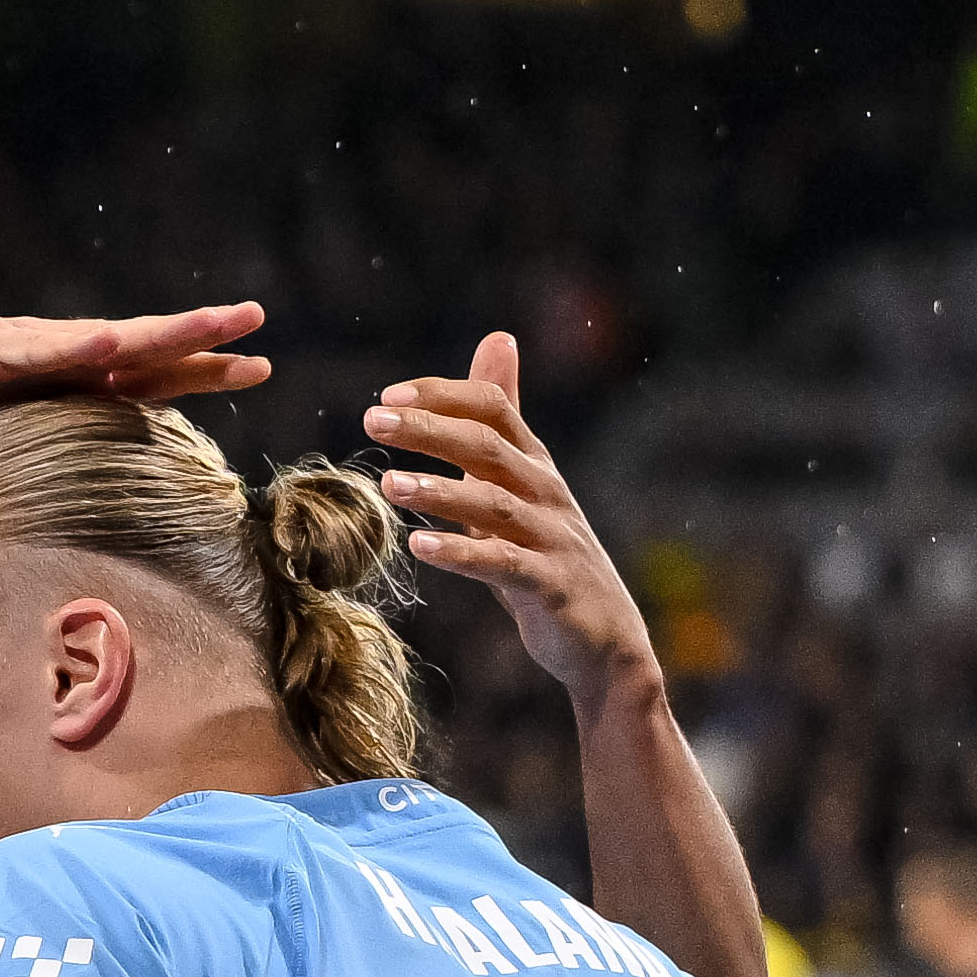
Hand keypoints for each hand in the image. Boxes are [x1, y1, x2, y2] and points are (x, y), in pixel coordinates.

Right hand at [0, 304, 271, 446]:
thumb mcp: (30, 443)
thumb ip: (74, 458)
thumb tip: (119, 508)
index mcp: (82, 378)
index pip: (157, 371)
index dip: (207, 367)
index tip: (261, 367)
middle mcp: (65, 354)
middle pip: (145, 343)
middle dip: (200, 331)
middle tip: (254, 319)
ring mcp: (28, 347)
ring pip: (103, 338)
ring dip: (154, 330)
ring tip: (200, 323)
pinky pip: (35, 351)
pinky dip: (72, 346)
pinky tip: (108, 343)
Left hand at [367, 335, 658, 714]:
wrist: (603, 639)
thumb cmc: (548, 554)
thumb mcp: (521, 482)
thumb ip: (501, 420)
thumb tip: (496, 338)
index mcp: (535, 465)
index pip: (493, 409)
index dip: (443, 396)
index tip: (386, 395)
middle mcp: (547, 492)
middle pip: (488, 446)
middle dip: (430, 429)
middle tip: (374, 419)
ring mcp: (552, 538)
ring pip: (493, 503)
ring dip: (438, 491)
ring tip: (387, 484)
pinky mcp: (551, 586)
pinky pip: (502, 564)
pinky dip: (460, 553)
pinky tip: (418, 546)